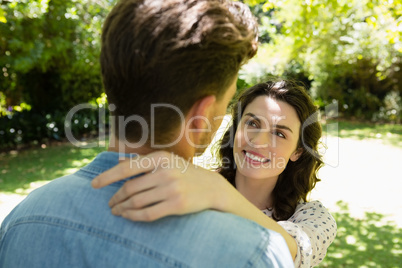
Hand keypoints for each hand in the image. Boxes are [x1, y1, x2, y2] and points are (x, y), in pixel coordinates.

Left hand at [92, 151, 228, 221]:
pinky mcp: (177, 205)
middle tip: (109, 205)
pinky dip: (134, 217)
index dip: (107, 177)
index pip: (127, 168)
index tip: (93, 185)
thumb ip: (144, 161)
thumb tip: (118, 159)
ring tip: (116, 211)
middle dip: (115, 198)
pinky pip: (148, 213)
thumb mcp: (167, 161)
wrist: (212, 188)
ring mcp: (172, 189)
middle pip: (130, 188)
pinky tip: (129, 217)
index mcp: (160, 157)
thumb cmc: (185, 173)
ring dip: (122, 209)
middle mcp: (165, 171)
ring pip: (136, 202)